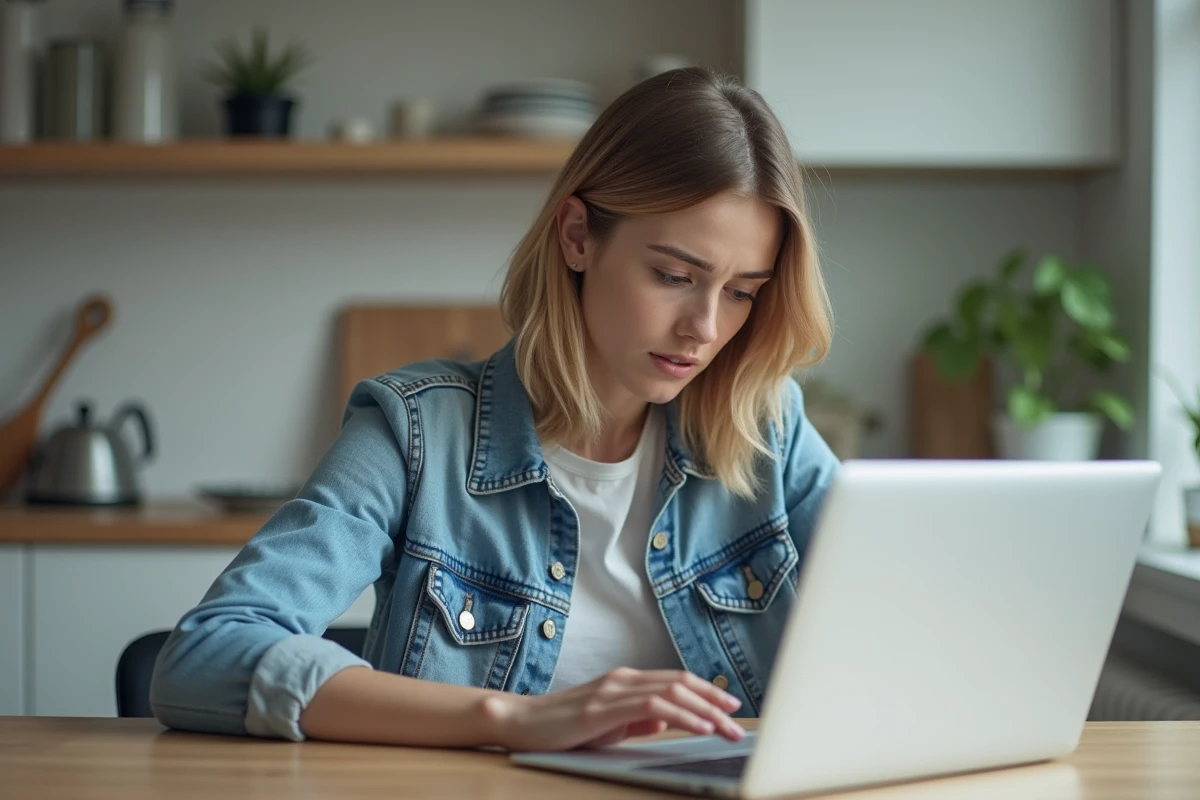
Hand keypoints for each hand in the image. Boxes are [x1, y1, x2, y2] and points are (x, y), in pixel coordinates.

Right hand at [481, 667, 744, 750]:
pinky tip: (698, 726)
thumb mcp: (608, 723)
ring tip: (726, 728)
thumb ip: (636, 720)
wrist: (522, 722)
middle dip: (714, 702)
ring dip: (705, 711)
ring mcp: (613, 691)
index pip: (676, 681)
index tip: (730, 706)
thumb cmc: (563, 726)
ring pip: (672, 692)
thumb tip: (665, 720)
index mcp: (626, 682)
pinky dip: (681, 715)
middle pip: (681, 683)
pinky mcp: (603, 707)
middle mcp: (623, 680)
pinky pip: (652, 707)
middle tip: (738, 722)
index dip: (707, 691)